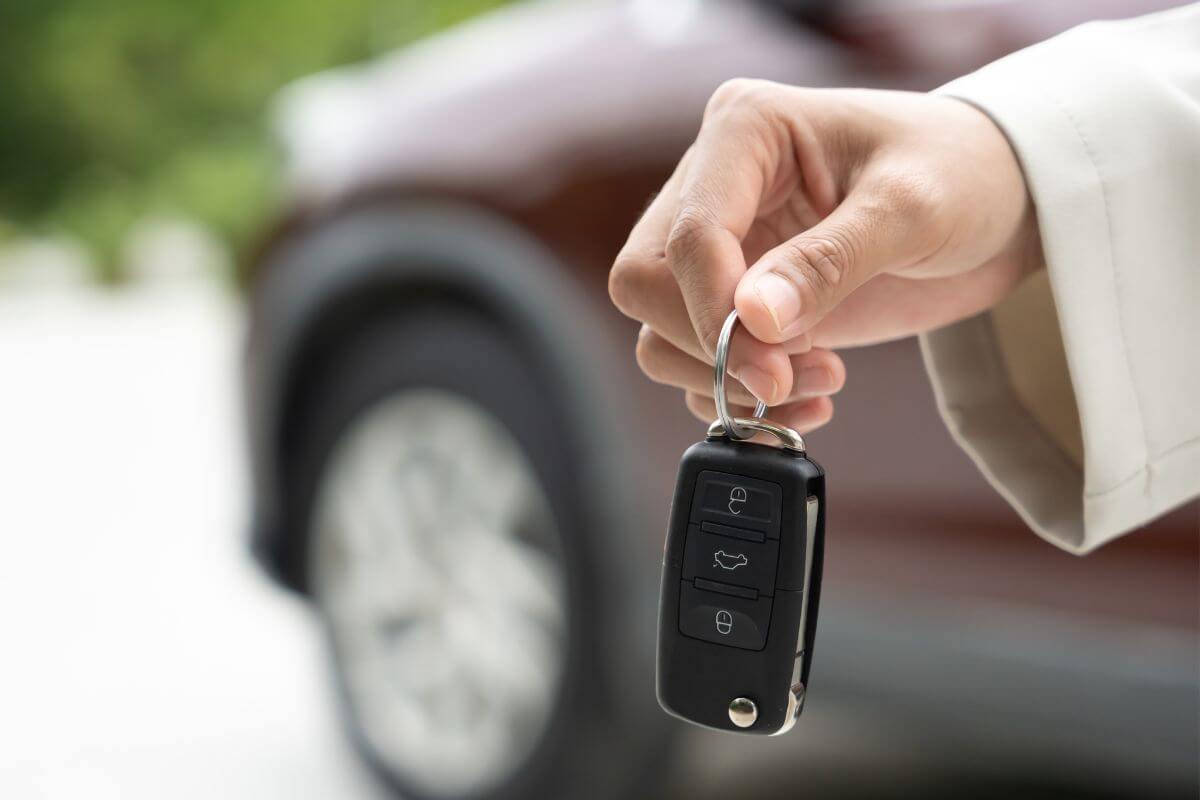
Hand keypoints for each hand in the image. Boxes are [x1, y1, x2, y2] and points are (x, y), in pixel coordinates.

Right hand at [609, 80, 1042, 430]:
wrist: (1004, 203)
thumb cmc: (965, 173)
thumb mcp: (911, 208)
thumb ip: (830, 262)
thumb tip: (751, 318)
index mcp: (746, 132)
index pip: (689, 233)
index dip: (713, 311)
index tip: (770, 367)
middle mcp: (717, 185)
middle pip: (645, 284)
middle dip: (710, 347)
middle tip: (788, 376)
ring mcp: (726, 246)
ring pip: (660, 332)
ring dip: (727, 380)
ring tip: (821, 380)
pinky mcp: (741, 300)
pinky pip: (700, 363)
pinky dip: (741, 398)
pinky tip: (810, 394)